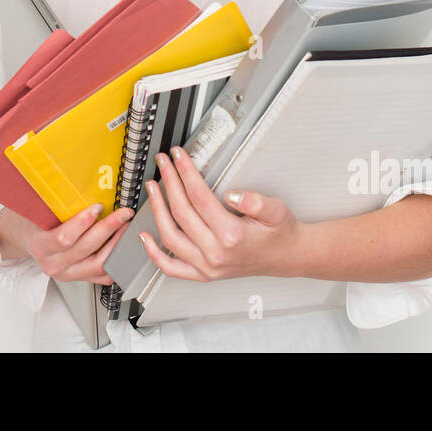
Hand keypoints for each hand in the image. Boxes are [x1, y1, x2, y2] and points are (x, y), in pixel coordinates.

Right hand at [2, 204, 134, 284]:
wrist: (29, 241)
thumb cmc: (35, 223)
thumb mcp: (38, 212)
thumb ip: (55, 204)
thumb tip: (80, 181)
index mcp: (41, 246)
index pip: (63, 238)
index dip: (82, 222)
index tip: (98, 206)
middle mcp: (54, 264)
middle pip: (85, 249)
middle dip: (108, 229)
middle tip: (123, 213)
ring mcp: (67, 274)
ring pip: (98, 265)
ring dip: (116, 244)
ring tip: (126, 227)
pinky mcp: (79, 279)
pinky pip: (103, 276)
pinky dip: (116, 260)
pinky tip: (123, 245)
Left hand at [139, 146, 302, 281]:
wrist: (287, 257)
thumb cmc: (280, 232)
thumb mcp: (276, 210)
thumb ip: (255, 202)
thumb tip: (232, 195)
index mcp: (232, 235)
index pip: (199, 197)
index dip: (185, 173)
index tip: (178, 156)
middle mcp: (215, 253)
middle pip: (181, 212)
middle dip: (169, 182)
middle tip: (163, 163)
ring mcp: (207, 266)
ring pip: (170, 236)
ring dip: (157, 209)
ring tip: (152, 187)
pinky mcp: (203, 274)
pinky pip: (171, 268)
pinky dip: (154, 254)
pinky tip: (144, 236)